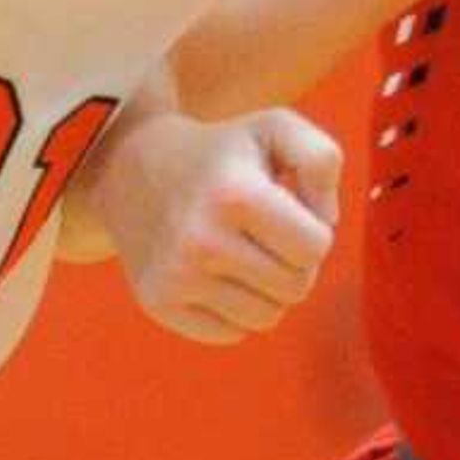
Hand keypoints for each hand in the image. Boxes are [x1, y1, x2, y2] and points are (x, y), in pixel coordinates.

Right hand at [72, 105, 344, 345]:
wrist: (132, 166)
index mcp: (235, 194)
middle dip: (292, 263)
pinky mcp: (159, 302)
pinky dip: (234, 309)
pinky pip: (231, 333)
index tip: (288, 211)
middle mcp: (201, 241)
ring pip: (267, 318)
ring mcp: (176, 276)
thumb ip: (320, 159)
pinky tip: (215, 273)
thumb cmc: (220, 151)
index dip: (313, 230)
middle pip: (296, 288)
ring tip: (242, 252)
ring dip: (266, 290)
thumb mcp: (275, 127)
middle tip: (265, 234)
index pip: (315, 248)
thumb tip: (326, 222)